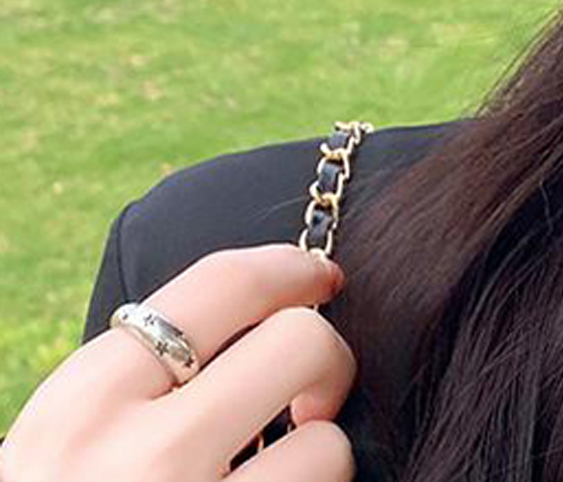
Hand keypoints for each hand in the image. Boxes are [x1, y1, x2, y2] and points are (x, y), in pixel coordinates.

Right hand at [0, 242, 354, 479]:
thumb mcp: (68, 442)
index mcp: (84, 404)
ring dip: (318, 463)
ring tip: (277, 480)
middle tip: (307, 400)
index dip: (291, 268)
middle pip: (299, 344)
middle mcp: (137, 459)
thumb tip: (275, 303)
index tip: (322, 279)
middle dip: (327, 364)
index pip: (221, 283)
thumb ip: (145, 381)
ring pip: (326, 446)